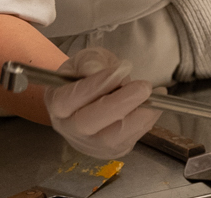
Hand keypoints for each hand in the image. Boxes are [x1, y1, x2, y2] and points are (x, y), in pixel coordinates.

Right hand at [44, 48, 161, 158]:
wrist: (96, 94)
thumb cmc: (89, 74)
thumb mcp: (87, 59)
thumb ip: (90, 62)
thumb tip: (98, 70)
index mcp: (56, 103)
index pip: (67, 100)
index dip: (94, 86)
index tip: (119, 71)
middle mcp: (68, 128)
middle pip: (87, 124)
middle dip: (119, 105)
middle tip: (143, 87)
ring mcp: (89, 144)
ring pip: (110, 139)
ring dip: (137, 118)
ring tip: (153, 97)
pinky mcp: (111, 151)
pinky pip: (128, 141)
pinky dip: (145, 123)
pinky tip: (153, 106)